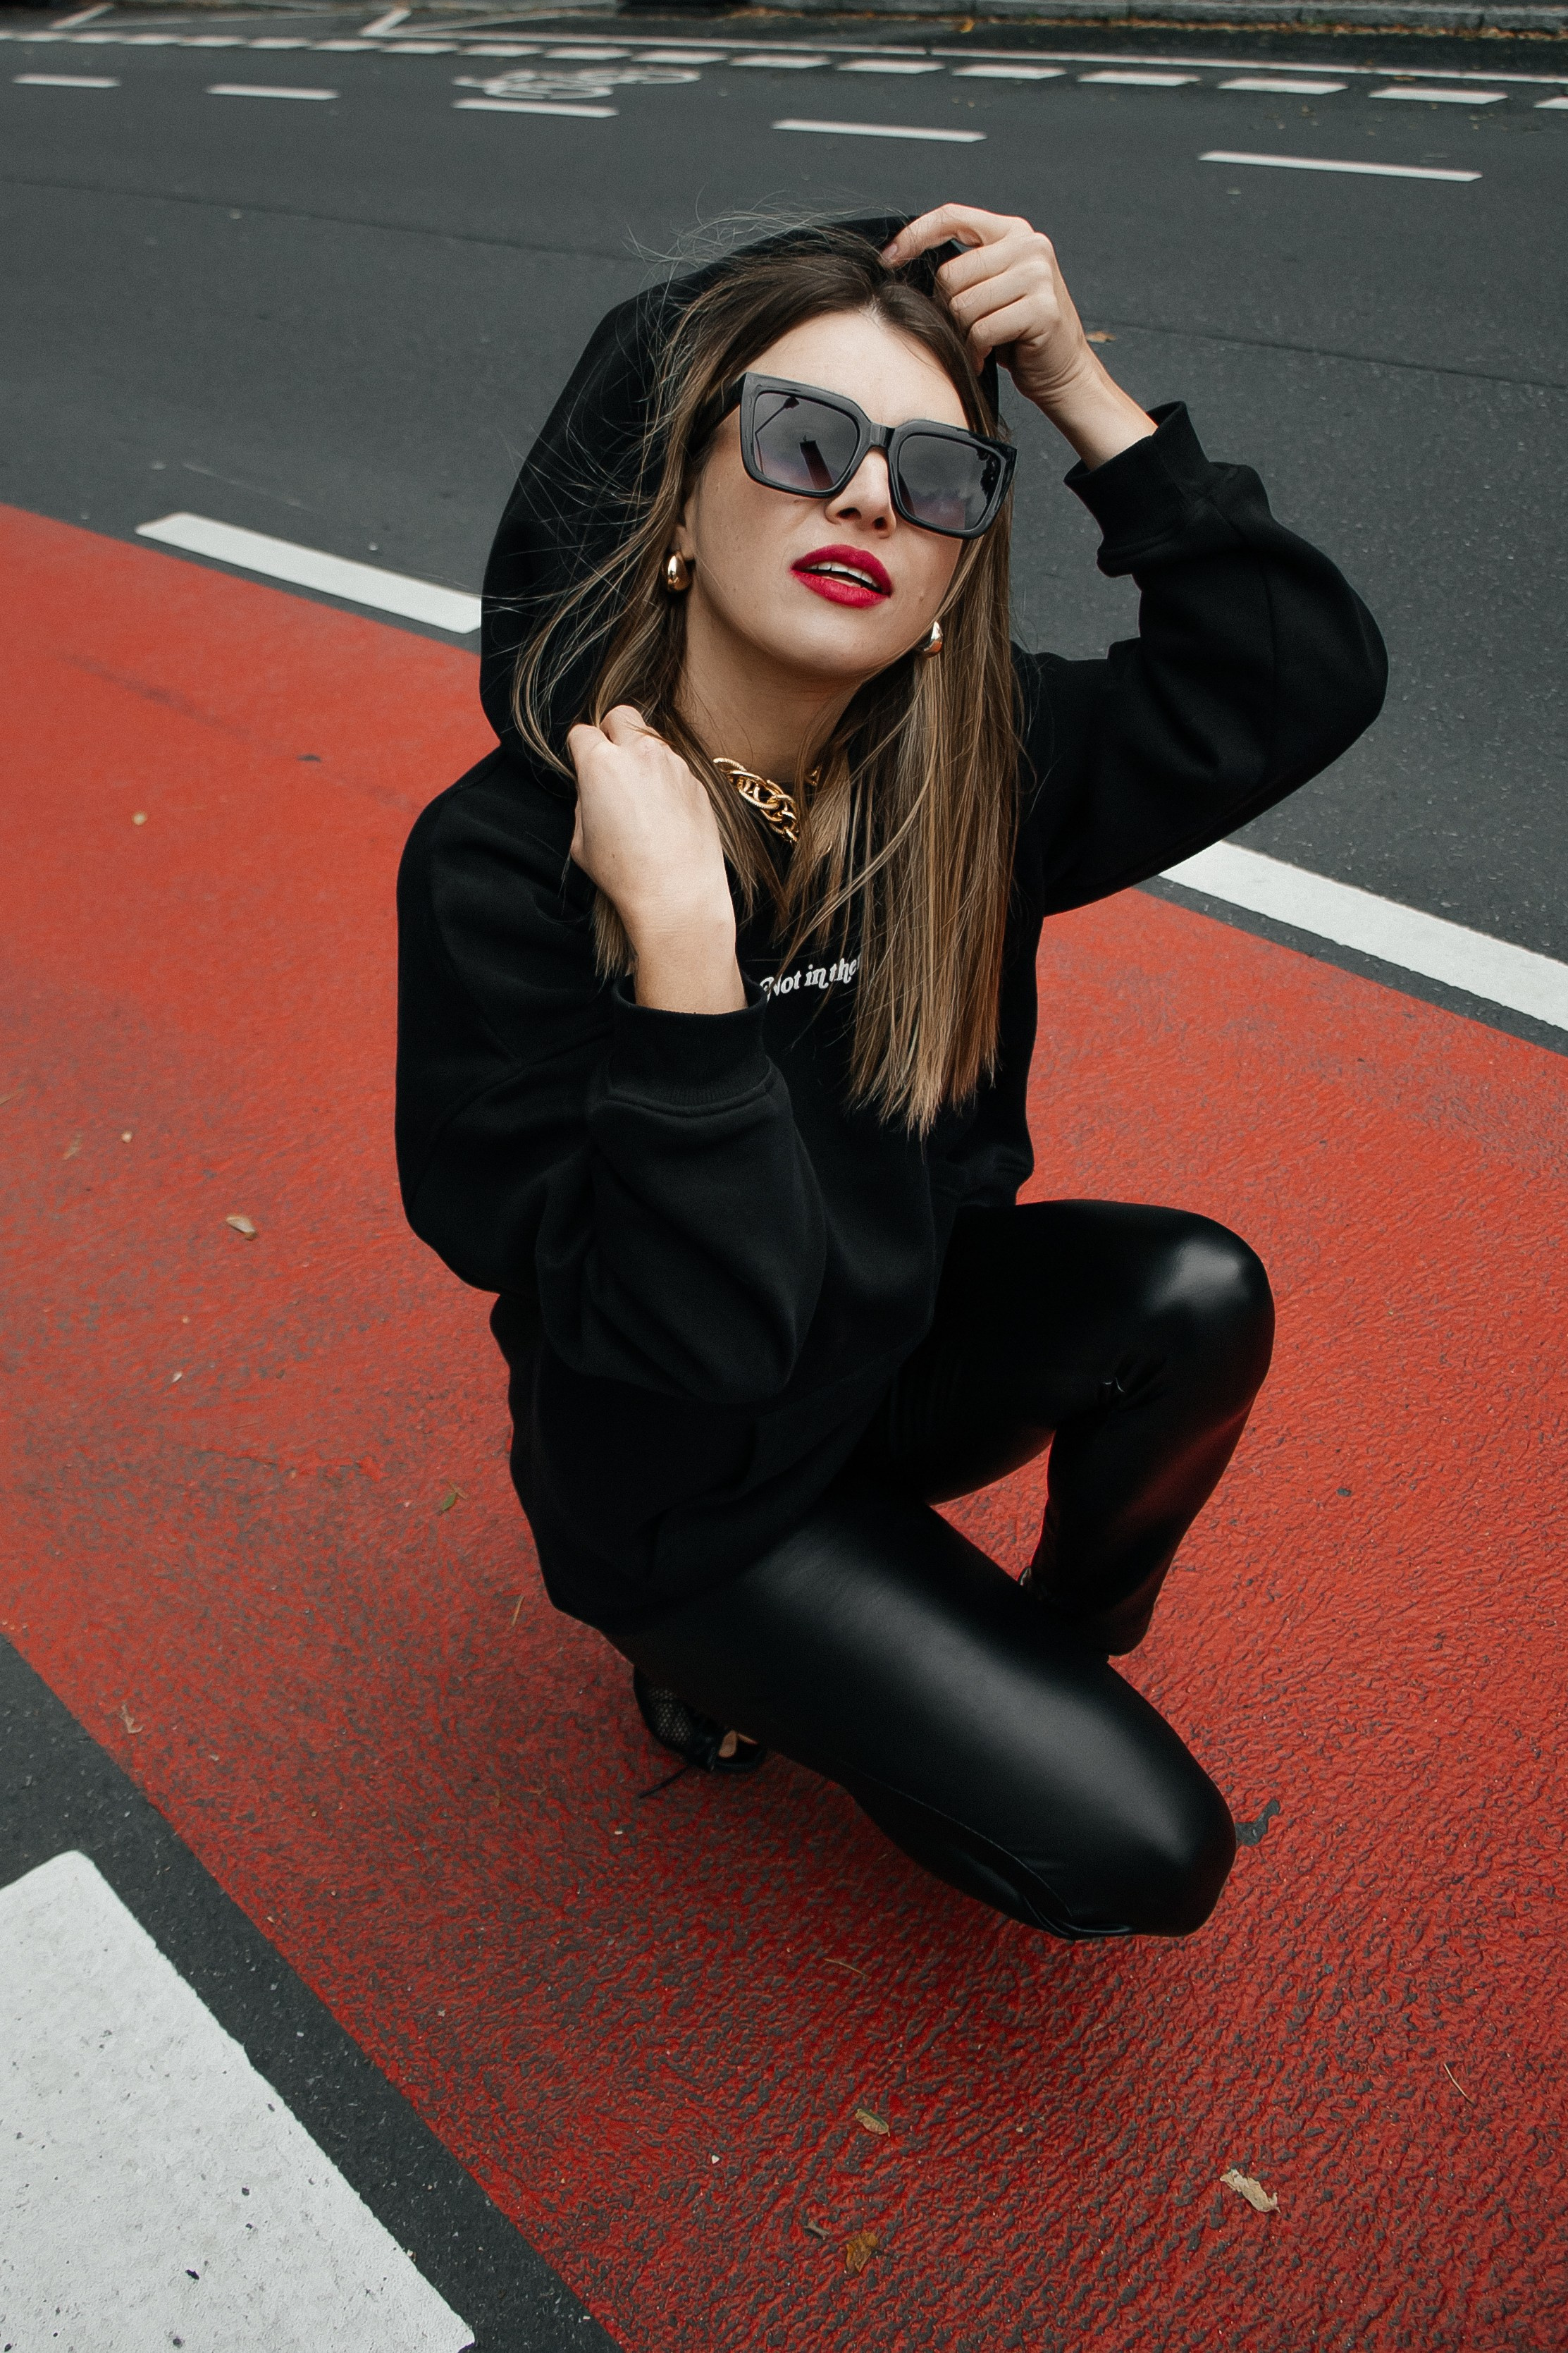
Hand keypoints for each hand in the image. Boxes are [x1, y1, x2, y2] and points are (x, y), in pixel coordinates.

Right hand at [567, 706, 744, 1013]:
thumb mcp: (581, 840)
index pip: (582, 732)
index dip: (580, 750)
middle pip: (621, 715)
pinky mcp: (697, 781)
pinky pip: (676, 766)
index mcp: (601, 762)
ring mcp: (673, 764)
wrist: (677, 894)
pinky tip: (666, 812)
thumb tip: (595, 790)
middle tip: (612, 762)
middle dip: (612, 732)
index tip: (583, 767)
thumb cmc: (624, 873)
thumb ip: (585, 802)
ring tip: (641, 794)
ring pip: (652, 738)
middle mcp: (640, 753)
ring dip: (642, 755)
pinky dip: (667, 778)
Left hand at [882, 204, 1155, 469]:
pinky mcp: (1041, 308)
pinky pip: (982, 329)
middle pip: (951, 274)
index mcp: (1012, 232)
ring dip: (964, 334)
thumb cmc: (1020, 334)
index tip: (889, 259)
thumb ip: (967, 268)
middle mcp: (1029, 245)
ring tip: (980, 342)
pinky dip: (977, 350)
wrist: (1065, 370)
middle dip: (949, 309)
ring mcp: (1038, 275)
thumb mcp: (993, 288)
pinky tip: (986, 355)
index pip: (952, 216)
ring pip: (963, 304)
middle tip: (966, 328)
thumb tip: (904, 264)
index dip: (915, 235)